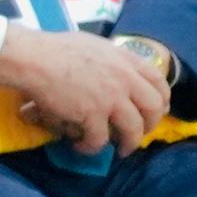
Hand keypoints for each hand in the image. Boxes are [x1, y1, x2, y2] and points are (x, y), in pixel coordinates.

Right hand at [0, 25, 174, 153]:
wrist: (35, 58)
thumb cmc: (56, 48)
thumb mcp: (94, 46)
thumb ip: (111, 60)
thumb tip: (112, 69)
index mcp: (126, 60)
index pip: (159, 81)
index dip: (162, 99)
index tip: (156, 110)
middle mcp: (125, 79)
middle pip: (154, 108)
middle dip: (150, 125)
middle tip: (138, 134)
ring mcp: (111, 98)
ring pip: (134, 129)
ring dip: (129, 144)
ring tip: (120, 150)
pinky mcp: (92, 115)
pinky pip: (100, 140)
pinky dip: (91, 147)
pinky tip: (82, 147)